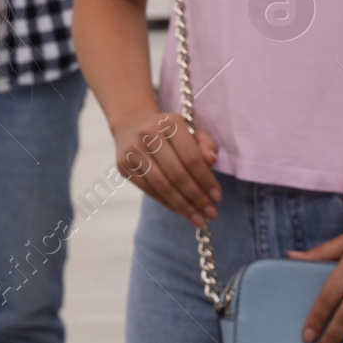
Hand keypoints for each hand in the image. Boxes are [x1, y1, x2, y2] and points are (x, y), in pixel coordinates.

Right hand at [112, 108, 221, 227]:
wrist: (133, 125)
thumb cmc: (171, 134)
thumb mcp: (192, 132)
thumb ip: (206, 144)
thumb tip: (211, 160)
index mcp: (170, 123)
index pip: (191, 157)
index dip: (206, 180)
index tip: (218, 198)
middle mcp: (148, 134)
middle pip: (176, 174)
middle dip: (197, 197)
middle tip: (212, 214)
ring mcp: (133, 150)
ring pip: (162, 186)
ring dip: (183, 206)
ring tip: (200, 220)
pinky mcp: (123, 165)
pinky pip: (149, 190)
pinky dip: (167, 204)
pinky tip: (182, 211)